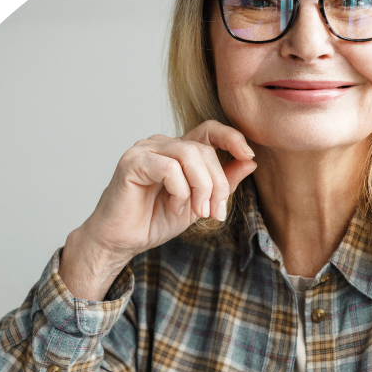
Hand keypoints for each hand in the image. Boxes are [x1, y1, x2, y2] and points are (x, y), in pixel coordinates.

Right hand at [60, 121, 256, 299]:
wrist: (121, 241)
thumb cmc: (155, 221)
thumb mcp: (199, 203)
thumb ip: (223, 182)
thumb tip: (250, 161)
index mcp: (178, 151)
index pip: (209, 130)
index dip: (231, 137)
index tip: (249, 155)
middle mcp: (161, 144)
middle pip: (204, 150)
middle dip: (218, 184)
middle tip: (214, 213)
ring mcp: (145, 150)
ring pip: (189, 155)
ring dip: (201, 188)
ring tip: (196, 212)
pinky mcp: (133, 162)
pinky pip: (169, 168)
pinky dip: (179, 191)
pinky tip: (173, 208)